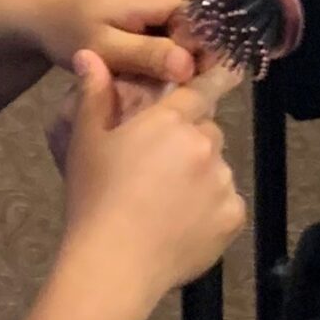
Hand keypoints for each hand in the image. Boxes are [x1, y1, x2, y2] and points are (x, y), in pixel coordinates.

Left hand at [36, 0, 204, 90]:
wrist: (46, 4)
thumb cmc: (70, 29)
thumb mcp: (106, 49)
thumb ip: (149, 56)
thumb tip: (189, 67)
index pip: (213, 24)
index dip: (201, 56)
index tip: (175, 80)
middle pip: (209, 17)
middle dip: (192, 49)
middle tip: (159, 74)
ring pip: (200, 13)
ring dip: (183, 40)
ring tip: (150, 59)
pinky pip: (186, 5)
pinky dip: (174, 28)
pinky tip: (149, 42)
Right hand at [54, 52, 245, 301]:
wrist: (112, 265)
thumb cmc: (93, 200)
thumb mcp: (85, 143)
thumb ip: (93, 94)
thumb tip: (90, 54)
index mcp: (170, 122)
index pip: (200, 90)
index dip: (213, 79)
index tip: (233, 66)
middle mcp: (204, 145)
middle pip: (207, 135)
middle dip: (190, 146)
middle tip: (158, 174)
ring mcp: (223, 182)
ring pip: (218, 172)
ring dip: (201, 181)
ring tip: (165, 209)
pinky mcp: (233, 217)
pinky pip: (227, 207)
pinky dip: (211, 215)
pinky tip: (181, 229)